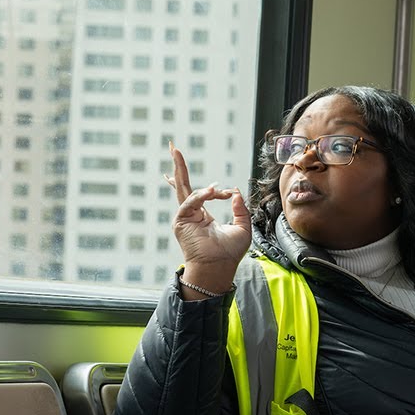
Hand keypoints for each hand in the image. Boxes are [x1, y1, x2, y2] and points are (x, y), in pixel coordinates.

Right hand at [164, 141, 250, 295]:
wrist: (219, 268)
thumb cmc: (229, 254)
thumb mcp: (242, 227)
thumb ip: (241, 209)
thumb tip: (236, 192)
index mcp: (203, 216)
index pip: (205, 194)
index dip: (220, 191)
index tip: (231, 194)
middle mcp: (192, 214)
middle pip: (183, 185)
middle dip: (178, 166)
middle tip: (172, 146)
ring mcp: (185, 217)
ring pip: (182, 188)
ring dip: (179, 169)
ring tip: (175, 151)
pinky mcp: (181, 221)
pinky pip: (190, 202)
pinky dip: (202, 195)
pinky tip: (213, 191)